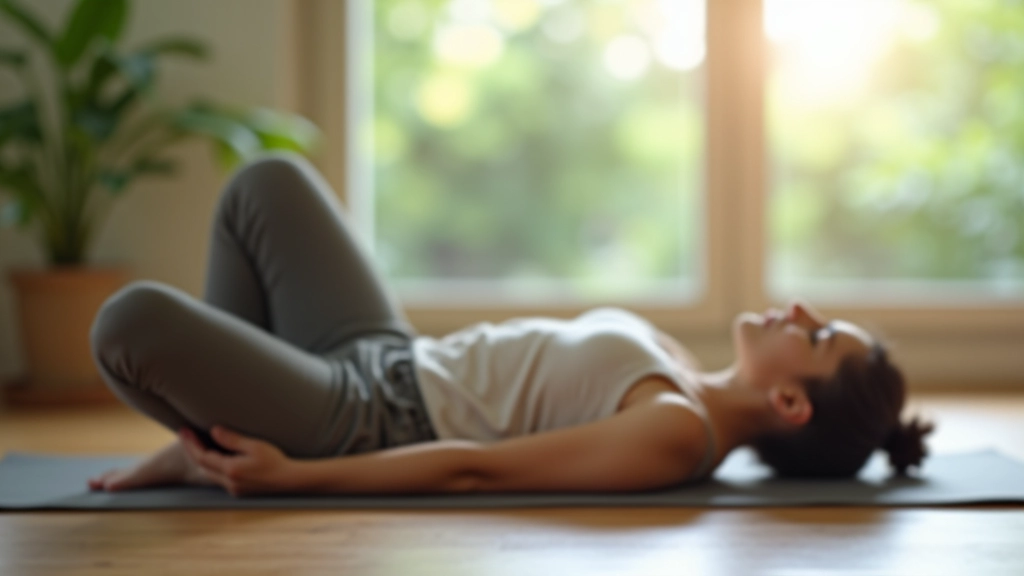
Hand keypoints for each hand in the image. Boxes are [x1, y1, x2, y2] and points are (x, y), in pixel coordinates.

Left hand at [178, 425, 296, 496]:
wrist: (289, 480)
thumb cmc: (275, 460)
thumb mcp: (254, 446)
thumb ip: (232, 439)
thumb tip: (214, 431)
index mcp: (231, 470)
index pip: (202, 457)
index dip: (190, 443)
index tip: (184, 430)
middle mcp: (229, 482)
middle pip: (202, 466)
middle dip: (192, 450)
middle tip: (186, 434)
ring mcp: (233, 488)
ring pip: (208, 473)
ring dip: (201, 458)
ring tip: (196, 442)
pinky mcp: (238, 490)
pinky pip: (218, 477)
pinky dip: (212, 465)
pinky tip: (214, 456)